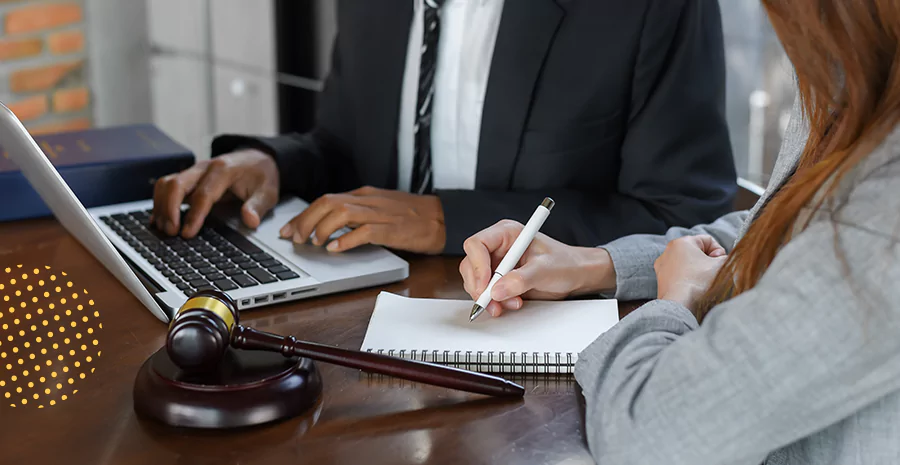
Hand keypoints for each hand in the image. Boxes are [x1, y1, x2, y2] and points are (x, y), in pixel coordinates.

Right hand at [151, 149, 279, 237]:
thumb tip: (250, 220)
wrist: (257, 159)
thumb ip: (258, 206)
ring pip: (167, 183)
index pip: (203, 194)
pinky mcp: (189, 178)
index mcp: (224, 170)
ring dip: (161, 206)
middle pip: (177, 184)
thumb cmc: (261, 176)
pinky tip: (159, 219)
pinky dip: (160, 202)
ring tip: (164, 229)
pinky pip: (167, 187)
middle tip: (171, 232)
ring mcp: (194, 171)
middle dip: (170, 209)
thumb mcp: (268, 191)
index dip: (193, 215)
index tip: (187, 233)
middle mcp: (204, 167)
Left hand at [278, 186, 445, 253]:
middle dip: (305, 221)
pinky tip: (335, 248)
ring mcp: (380, 213)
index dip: (303, 215)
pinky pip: (363, 231)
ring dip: (321, 228)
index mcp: (364, 195)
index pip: (325, 199)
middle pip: (327, 203)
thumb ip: (357, 214)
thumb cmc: (413, 216)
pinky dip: (345, 240)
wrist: (443, 217)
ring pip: (340, 213)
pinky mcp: (392, 228)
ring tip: (313, 243)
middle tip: (295, 239)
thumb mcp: (380, 209)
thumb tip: (330, 225)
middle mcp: (368, 200)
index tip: (288, 229)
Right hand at [459, 220, 615, 317]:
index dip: (477, 265)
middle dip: (480, 286)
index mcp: (507, 233)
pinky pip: (485, 291)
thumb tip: (497, 290)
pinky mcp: (500, 279)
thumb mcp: (545, 270)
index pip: (477, 244)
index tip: (486, 285)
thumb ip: (521, 279)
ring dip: (488, 297)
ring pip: (475, 280)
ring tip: (511, 302)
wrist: (576, 275)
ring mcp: (497, 263)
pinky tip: (510, 303)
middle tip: (493, 302)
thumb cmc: (565, 263)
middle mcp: (498, 247)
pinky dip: (494, 301)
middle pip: (471, 264)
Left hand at [654, 235, 727, 311]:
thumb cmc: (699, 282)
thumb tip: (724, 260)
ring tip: (703, 283)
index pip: (708, 240)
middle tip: (712, 273)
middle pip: (696, 252)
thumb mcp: (721, 265)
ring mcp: (662, 266)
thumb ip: (727, 258)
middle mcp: (667, 251)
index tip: (719, 263)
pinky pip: (678, 276)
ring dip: (697, 271)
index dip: (719, 251)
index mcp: (681, 242)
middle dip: (707, 261)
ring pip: (687, 264)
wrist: (680, 304)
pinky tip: (693, 289)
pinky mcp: (660, 280)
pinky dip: (687, 280)